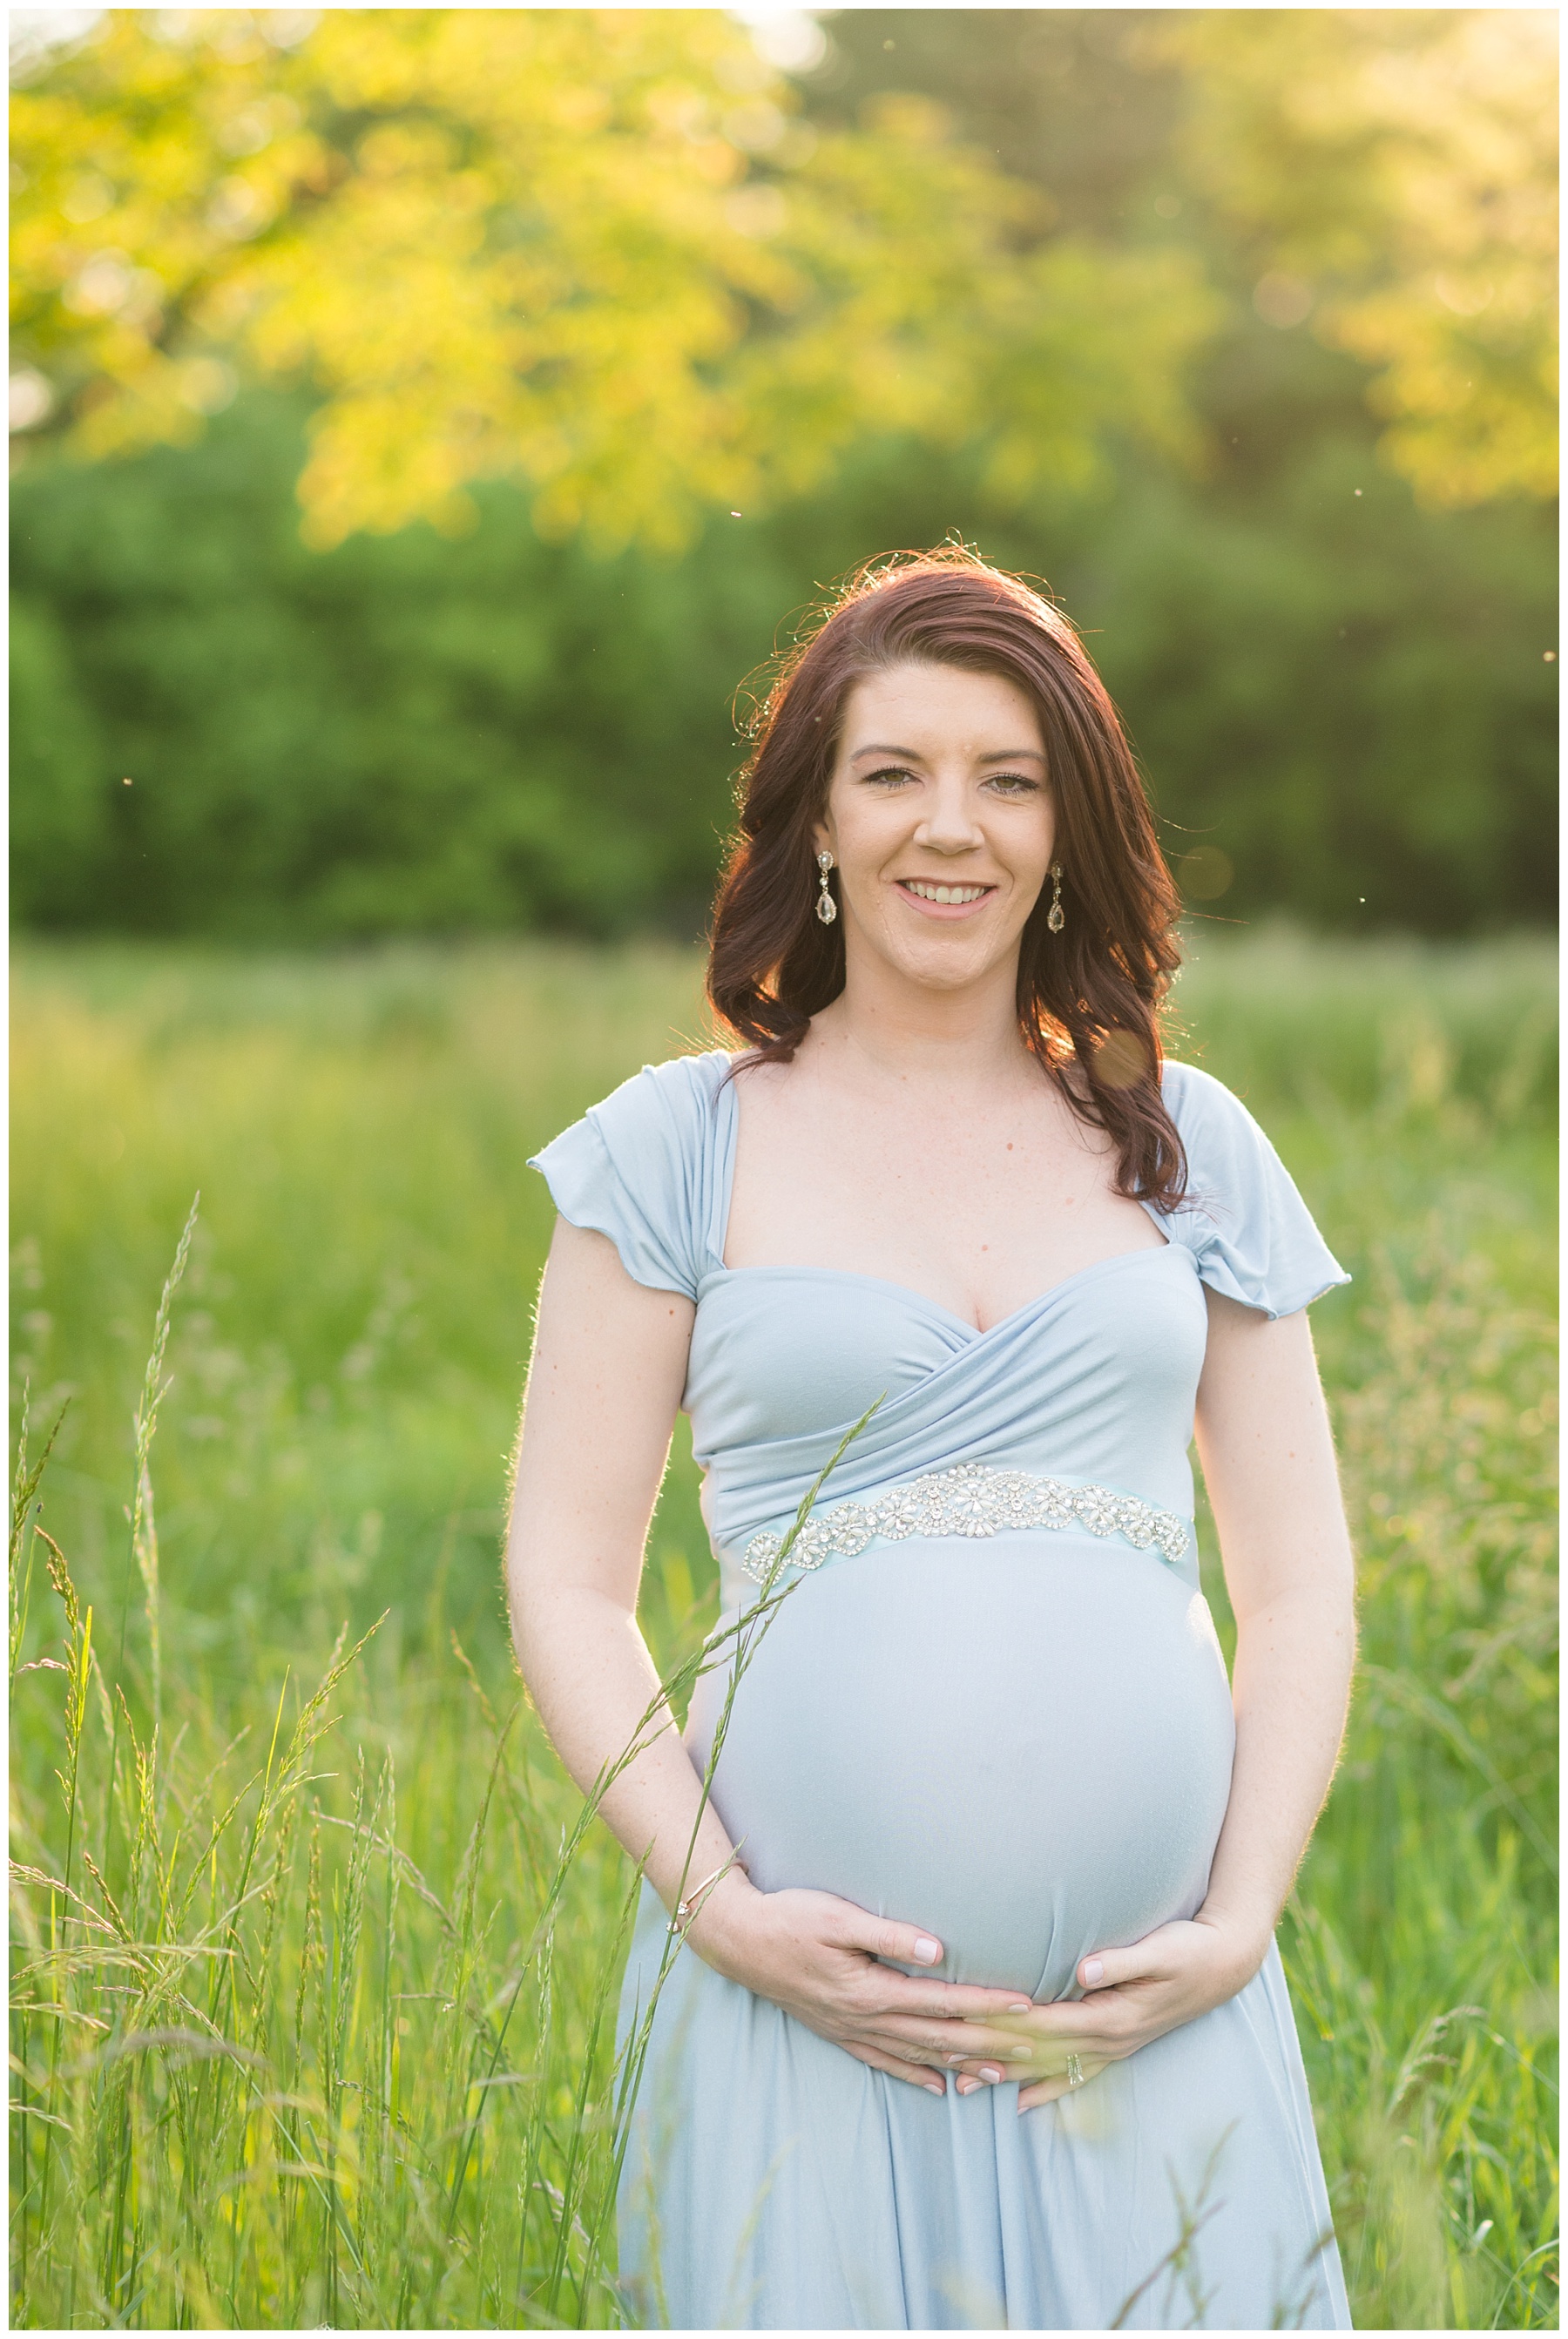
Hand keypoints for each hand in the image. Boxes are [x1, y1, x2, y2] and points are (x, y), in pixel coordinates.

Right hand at [688, 1877, 1038, 2094]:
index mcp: (871, 1990)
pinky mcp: (838, 2031)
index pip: (942, 2002)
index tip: (1025, 2006)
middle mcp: (865, 2018)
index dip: (985, 2004)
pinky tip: (938, 2087)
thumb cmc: (790, 1918)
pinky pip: (884, 2062)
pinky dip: (914, 2075)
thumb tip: (938, 1951)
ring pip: (916, 2055)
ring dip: (959, 2065)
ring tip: (999, 2075)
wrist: (739, 1941)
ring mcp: (851, 2029)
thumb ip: (890, 1935)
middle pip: (938, 2036)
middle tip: (1032, 2049)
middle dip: (987, 2043)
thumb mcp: (838, 1918)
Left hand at [942, 1913, 1270, 2111]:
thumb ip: (1121, 1961)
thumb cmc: (1189, 1950)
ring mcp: (1113, 2048)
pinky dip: (1046, 2090)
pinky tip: (1020, 2103)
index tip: (964, 2026)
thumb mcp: (1160, 1950)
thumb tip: (1085, 1969)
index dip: (1004, 2027)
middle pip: (1038, 2053)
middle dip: (991, 2056)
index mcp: (1111, 2016)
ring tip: (963, 2087)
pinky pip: (1075, 2075)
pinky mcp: (1117, 2045)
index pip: (1044, 2024)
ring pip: (1051, 2070)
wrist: (1224, 1966)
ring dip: (1007, 2077)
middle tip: (943, 2059)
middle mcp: (1109, 2040)